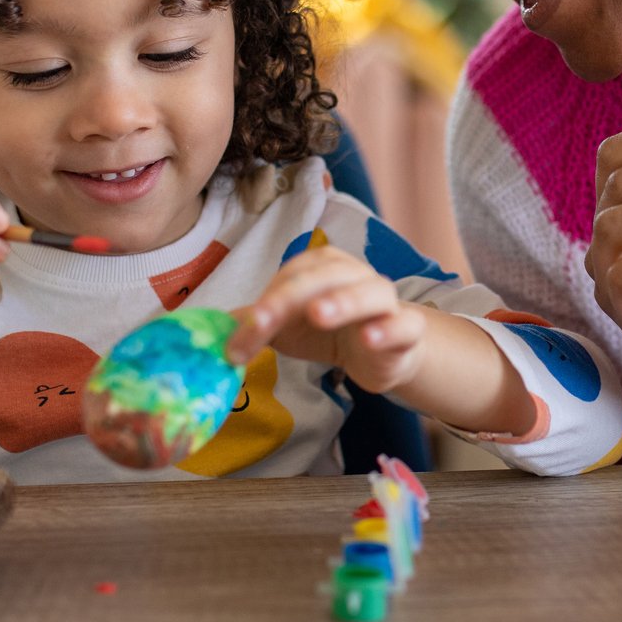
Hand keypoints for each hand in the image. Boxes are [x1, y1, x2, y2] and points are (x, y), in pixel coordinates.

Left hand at [228, 246, 426, 393]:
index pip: (290, 277)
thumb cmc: (330, 331)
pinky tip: (370, 338)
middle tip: (263, 320)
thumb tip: (214, 327)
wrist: (380, 354)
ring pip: (369, 293)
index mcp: (323, 267)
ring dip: (344, 301)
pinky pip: (402, 324)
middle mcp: (355, 275)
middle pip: (324, 277)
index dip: (264, 304)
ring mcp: (385, 301)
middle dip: (290, 298)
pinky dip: (388, 329)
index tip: (238, 343)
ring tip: (319, 314)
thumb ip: (255, 324)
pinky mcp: (407, 330)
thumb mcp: (286, 329)